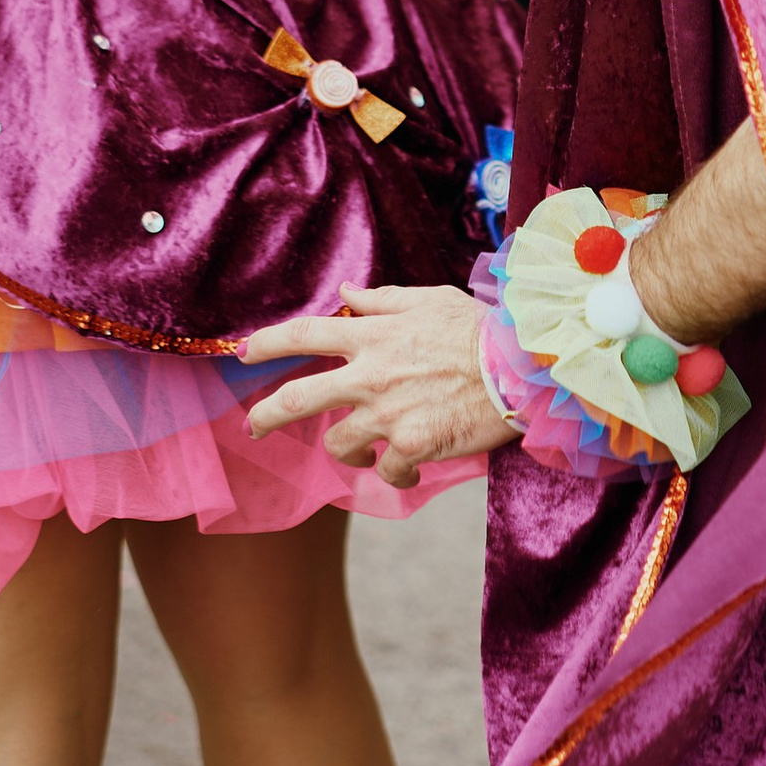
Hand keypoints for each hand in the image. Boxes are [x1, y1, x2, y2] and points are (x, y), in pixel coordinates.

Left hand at [240, 285, 517, 488]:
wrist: (521, 365)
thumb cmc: (479, 329)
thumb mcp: (430, 300)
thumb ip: (382, 301)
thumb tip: (346, 292)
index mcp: (372, 337)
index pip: (304, 335)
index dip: (267, 344)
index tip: (244, 354)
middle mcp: (371, 376)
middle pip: (297, 399)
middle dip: (265, 416)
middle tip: (253, 428)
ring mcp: (388, 414)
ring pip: (339, 445)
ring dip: (348, 450)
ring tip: (366, 450)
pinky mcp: (412, 445)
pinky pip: (387, 471)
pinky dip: (395, 473)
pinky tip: (410, 467)